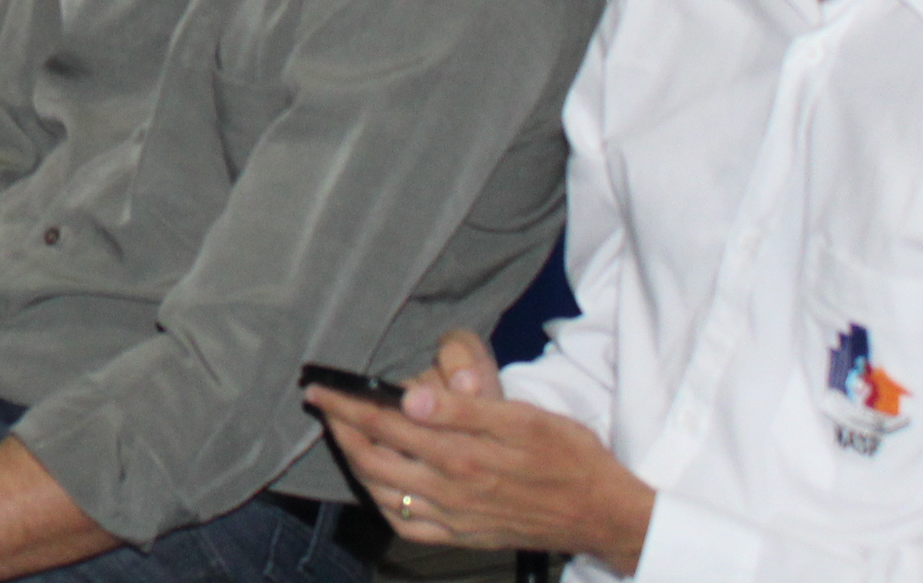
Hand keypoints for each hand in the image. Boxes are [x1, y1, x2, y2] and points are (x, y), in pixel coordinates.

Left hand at [307, 330, 654, 564]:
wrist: (602, 513)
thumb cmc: (568, 456)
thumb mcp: (522, 419)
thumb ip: (462, 409)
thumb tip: (407, 396)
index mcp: (461, 455)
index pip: (384, 425)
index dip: (346, 405)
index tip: (320, 388)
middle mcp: (450, 491)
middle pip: (373, 461)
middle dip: (341, 431)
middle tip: (324, 407)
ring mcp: (455, 519)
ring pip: (383, 494)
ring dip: (356, 465)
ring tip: (345, 438)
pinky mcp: (464, 536)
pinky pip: (408, 526)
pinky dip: (383, 505)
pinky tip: (380, 487)